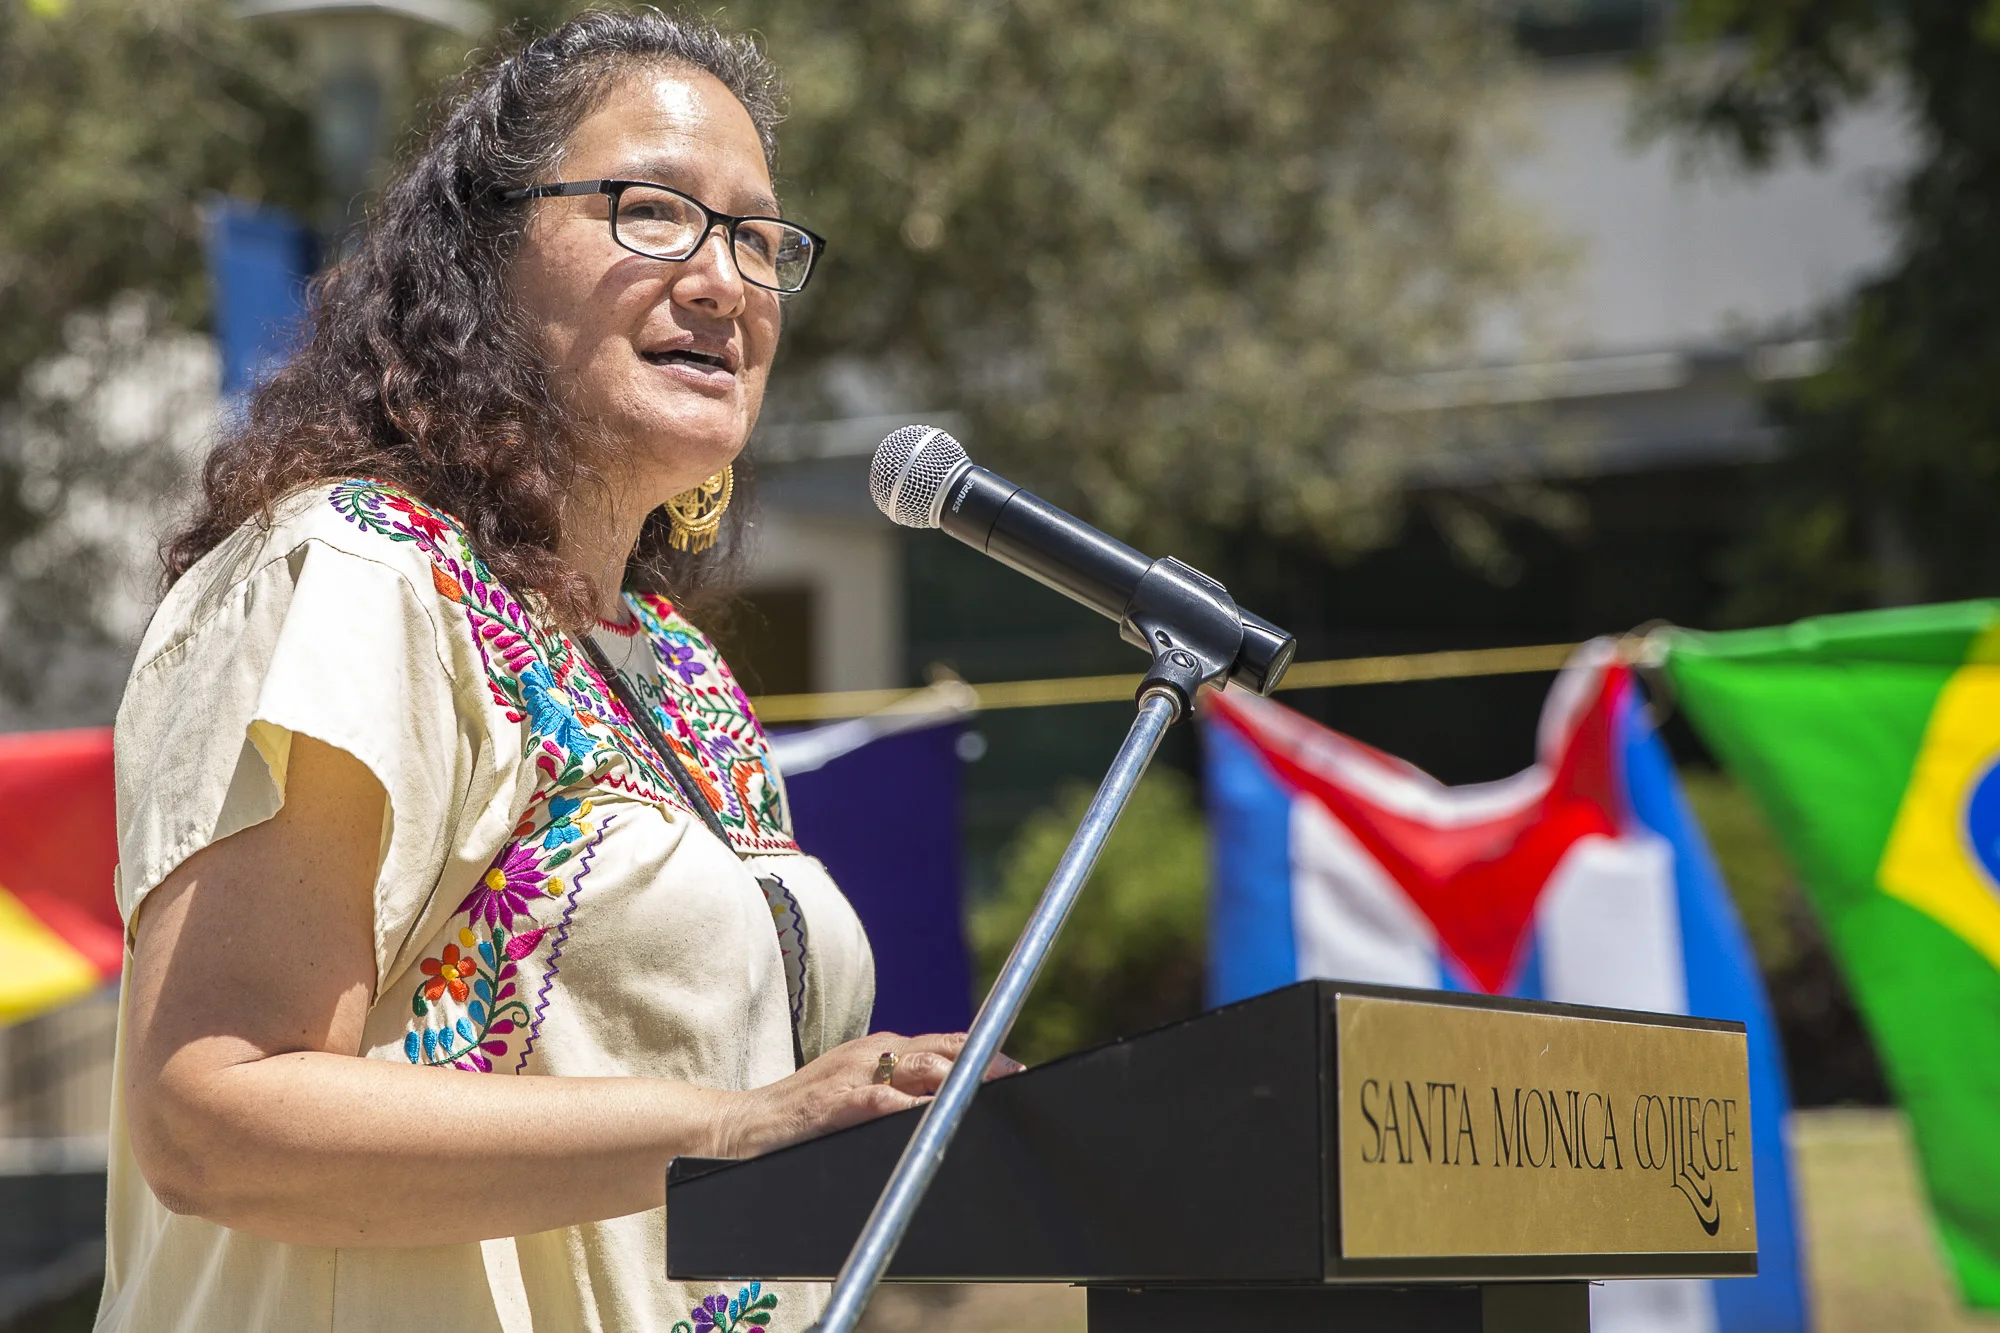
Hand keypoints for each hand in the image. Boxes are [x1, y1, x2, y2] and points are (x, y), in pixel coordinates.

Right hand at [718, 1032, 1022, 1159]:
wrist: (745, 1125)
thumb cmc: (807, 1112)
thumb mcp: (859, 1090)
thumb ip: (900, 1088)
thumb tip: (949, 1099)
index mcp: (881, 1051)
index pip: (942, 1043)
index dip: (982, 1052)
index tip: (1016, 1067)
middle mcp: (872, 1054)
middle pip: (938, 1049)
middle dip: (980, 1061)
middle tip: (1013, 1075)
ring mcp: (851, 1076)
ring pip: (914, 1067)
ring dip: (953, 1077)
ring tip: (984, 1086)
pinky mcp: (830, 1105)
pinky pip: (874, 1100)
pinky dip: (902, 1104)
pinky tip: (923, 1112)